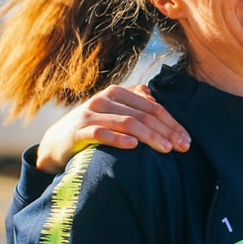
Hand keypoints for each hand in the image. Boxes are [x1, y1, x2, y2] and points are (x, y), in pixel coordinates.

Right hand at [35, 84, 190, 172]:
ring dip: (150, 136)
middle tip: (183, 147)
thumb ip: (134, 105)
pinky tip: (134, 146)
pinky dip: (119, 139)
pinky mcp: (78, 132)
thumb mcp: (114, 113)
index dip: (172, 123)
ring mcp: (90, 115)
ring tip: (166, 149)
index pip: (152, 107)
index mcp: (117, 93)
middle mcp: (104, 100)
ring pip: (127, 122)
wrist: (55, 144)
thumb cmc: (92, 128)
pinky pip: (101, 133)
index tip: (187, 139)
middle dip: (167, 131)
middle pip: (143, 115)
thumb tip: (156, 101)